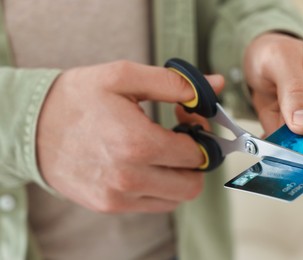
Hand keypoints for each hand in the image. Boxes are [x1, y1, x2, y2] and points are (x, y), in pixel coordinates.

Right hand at [37, 60, 223, 212]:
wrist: (31, 127)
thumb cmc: (77, 98)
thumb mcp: (124, 77)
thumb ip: (175, 83)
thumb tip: (215, 86)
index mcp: (136, 143)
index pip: (197, 155)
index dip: (201, 134)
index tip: (188, 120)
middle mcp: (129, 178)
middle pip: (192, 185)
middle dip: (196, 160)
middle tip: (181, 138)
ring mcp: (118, 197)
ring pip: (176, 198)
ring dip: (179, 174)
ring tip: (160, 149)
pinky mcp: (109, 206)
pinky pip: (153, 204)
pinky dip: (159, 186)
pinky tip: (144, 162)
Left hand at [244, 33, 302, 135]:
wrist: (262, 59)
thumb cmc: (274, 53)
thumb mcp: (280, 61)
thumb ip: (295, 91)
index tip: (286, 136)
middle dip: (293, 140)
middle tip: (273, 120)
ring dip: (282, 141)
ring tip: (270, 115)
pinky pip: (291, 147)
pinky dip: (277, 142)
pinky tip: (269, 127)